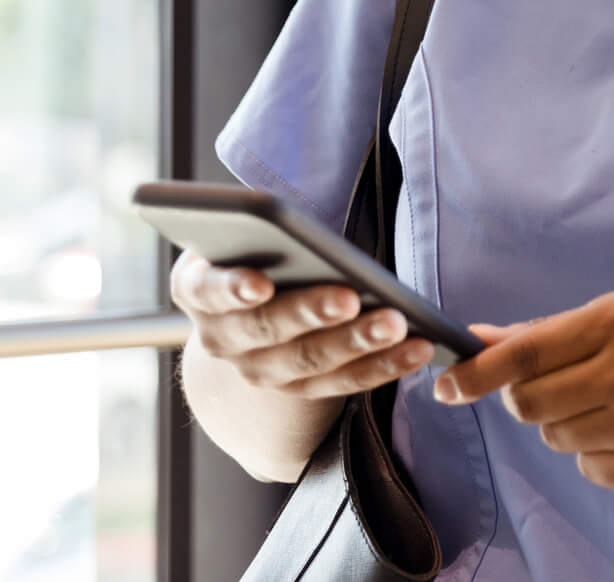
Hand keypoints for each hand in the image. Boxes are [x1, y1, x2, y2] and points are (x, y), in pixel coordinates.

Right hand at [170, 249, 433, 397]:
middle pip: (266, 328)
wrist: (245, 306)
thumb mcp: (243, 233)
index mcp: (196, 289)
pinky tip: (416, 348)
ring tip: (397, 323)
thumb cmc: (252, 248)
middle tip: (351, 297)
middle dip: (311, 312)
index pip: (207, 290)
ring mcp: (258, 370)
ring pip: (309, 361)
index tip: (262, 283)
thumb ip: (259, 229)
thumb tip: (295, 224)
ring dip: (357, 343)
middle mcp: (220, 338)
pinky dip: (383, 366)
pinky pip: (344, 382)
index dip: (232, 288)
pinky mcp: (299, 388)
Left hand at [432, 290, 613, 501]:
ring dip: (569, 423)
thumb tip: (482, 340)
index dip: (476, 373)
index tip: (444, 385)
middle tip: (555, 386)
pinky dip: (600, 451)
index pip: (527, 353)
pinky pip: (591, 468)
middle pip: (532, 406)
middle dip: (527, 399)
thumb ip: (557, 330)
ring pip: (558, 440)